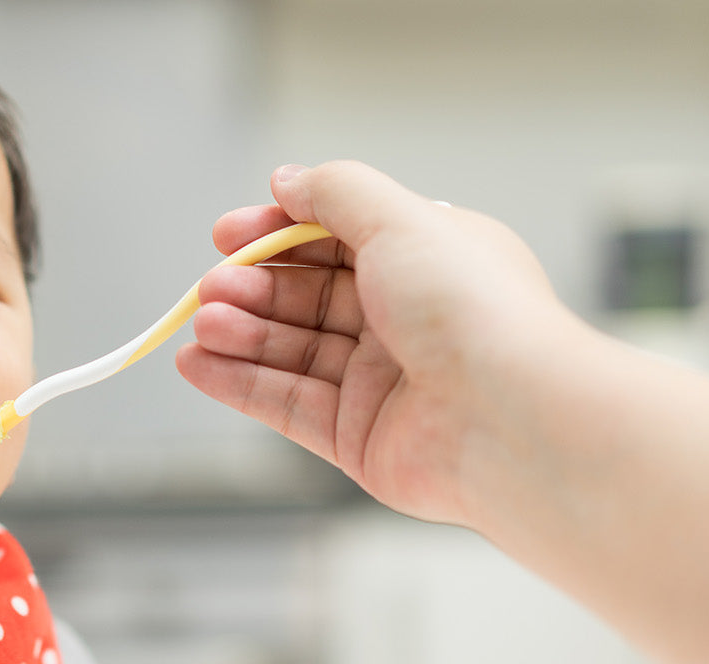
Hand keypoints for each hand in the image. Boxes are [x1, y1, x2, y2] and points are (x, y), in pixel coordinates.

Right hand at [175, 161, 585, 527]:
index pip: (335, 239)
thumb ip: (336, 192)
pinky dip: (237, 382)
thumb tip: (286, 181)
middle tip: (211, 286)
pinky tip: (197, 364)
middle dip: (253, 286)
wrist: (511, 419)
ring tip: (200, 324)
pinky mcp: (358, 438)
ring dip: (238, 333)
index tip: (227, 233)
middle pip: (306, 295)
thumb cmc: (474, 313)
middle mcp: (405, 319)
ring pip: (291, 350)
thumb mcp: (401, 221)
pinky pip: (285, 404)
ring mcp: (381, 381)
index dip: (278, 233)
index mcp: (427, 261)